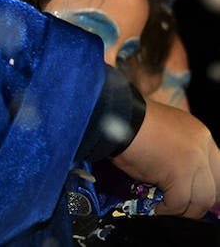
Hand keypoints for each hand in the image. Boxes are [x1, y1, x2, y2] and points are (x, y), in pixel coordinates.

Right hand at [112, 100, 219, 216]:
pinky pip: (179, 203)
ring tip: (167, 209)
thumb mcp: (162, 129)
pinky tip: (157, 207)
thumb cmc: (130, 120)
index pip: (217, 167)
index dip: (207, 185)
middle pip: (216, 185)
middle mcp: (202, 146)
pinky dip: (167, 209)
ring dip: (185, 210)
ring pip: (203, 199)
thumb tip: (176, 172)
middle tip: (185, 206)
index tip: (195, 195)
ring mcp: (194, 161)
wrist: (116, 115)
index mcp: (199, 134)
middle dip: (201, 200)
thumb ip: (177, 148)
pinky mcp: (179, 174)